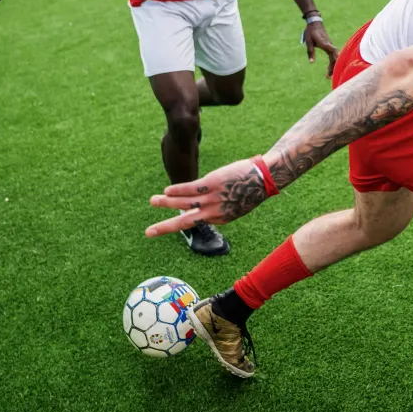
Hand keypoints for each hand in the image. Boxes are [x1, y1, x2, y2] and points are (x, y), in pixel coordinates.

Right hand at [146, 158, 267, 236]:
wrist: (263, 179)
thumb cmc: (252, 190)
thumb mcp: (239, 206)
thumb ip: (224, 209)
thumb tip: (213, 207)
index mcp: (221, 219)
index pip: (199, 220)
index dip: (189, 216)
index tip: (180, 215)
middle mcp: (214, 213)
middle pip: (184, 223)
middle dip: (164, 228)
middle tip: (149, 232)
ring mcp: (211, 199)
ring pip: (183, 204)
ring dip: (165, 202)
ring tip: (152, 201)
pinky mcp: (210, 184)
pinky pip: (189, 189)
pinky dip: (176, 190)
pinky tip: (166, 190)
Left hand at [304, 20, 338, 76]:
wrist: (315, 23)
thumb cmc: (311, 32)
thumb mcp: (308, 42)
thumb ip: (310, 52)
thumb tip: (311, 62)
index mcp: (324, 43)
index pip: (332, 50)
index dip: (336, 57)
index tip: (337, 64)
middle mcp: (329, 45)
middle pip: (334, 57)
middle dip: (333, 67)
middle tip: (328, 77)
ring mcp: (330, 45)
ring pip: (334, 57)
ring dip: (332, 66)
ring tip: (328, 75)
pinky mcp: (329, 46)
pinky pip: (333, 55)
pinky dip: (332, 62)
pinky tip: (329, 68)